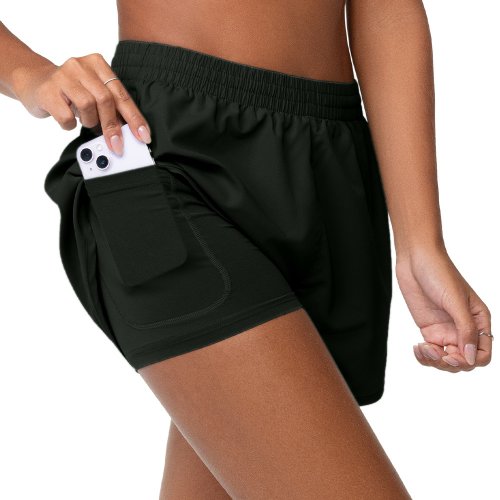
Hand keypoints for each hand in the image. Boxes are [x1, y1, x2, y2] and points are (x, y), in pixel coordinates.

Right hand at [12, 53, 151, 154]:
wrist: (34, 81)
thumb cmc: (70, 91)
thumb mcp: (93, 92)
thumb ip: (110, 106)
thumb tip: (128, 132)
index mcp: (98, 64)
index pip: (122, 94)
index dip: (134, 118)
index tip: (143, 136)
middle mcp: (80, 66)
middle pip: (106, 100)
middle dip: (113, 127)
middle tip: (117, 145)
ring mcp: (62, 76)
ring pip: (87, 106)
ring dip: (89, 122)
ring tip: (83, 119)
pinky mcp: (47, 90)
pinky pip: (67, 116)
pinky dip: (70, 124)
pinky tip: (66, 118)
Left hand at [395, 246, 491, 371]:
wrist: (416, 260)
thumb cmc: (439, 273)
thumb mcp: (454, 301)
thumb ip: (465, 329)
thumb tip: (470, 358)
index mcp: (479, 321)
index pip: (482, 355)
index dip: (468, 361)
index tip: (450, 354)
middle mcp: (464, 328)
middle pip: (463, 361)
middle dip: (449, 363)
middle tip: (433, 350)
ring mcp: (446, 329)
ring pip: (446, 360)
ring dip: (435, 361)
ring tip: (422, 348)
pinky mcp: (429, 329)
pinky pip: (431, 352)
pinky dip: (424, 356)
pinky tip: (417, 348)